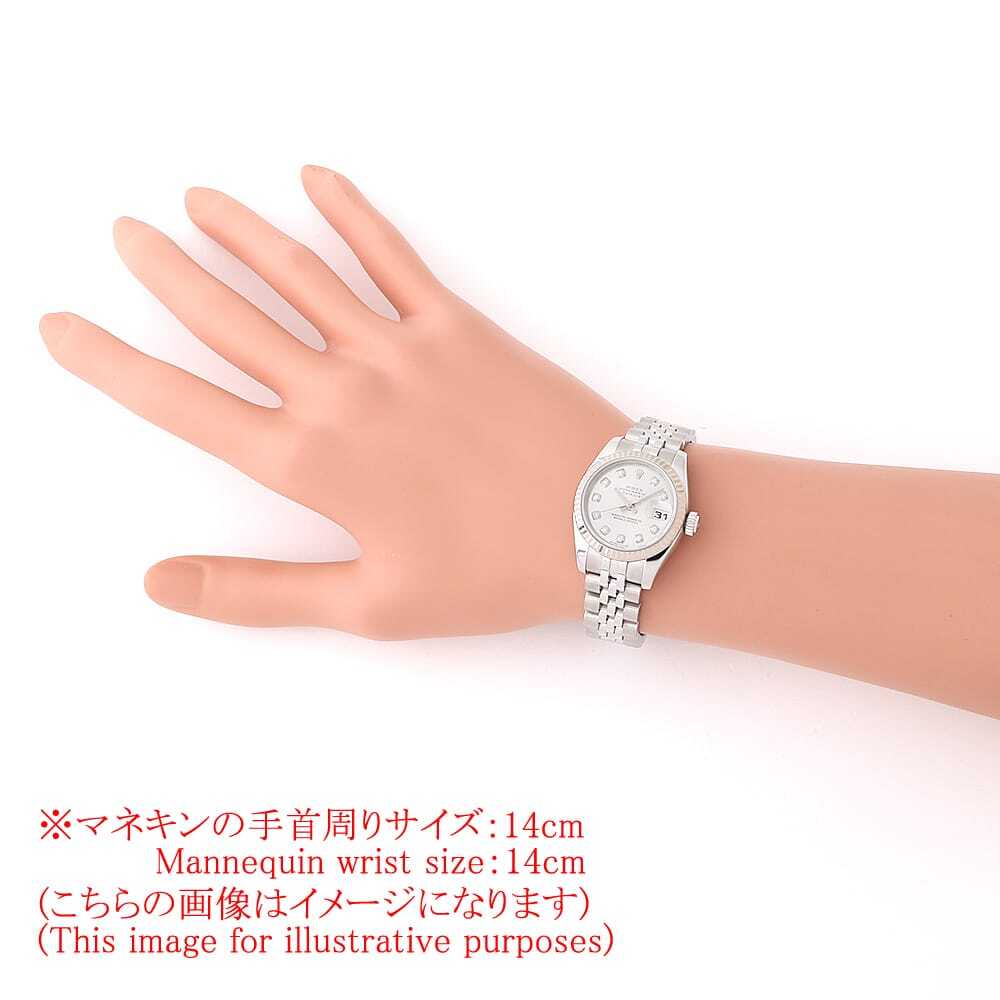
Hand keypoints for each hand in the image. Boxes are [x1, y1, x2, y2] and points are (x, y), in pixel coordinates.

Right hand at [40, 167, 629, 637]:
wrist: (604, 527)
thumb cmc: (490, 574)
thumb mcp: (369, 605)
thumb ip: (259, 591)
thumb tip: (160, 583)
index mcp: (310, 462)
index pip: (183, 402)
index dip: (112, 364)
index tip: (62, 327)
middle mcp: (340, 391)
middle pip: (227, 318)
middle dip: (165, 273)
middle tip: (124, 234)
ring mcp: (400, 348)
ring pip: (297, 273)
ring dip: (239, 231)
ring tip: (196, 200)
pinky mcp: (458, 324)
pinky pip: (392, 254)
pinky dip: (350, 213)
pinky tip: (315, 180)